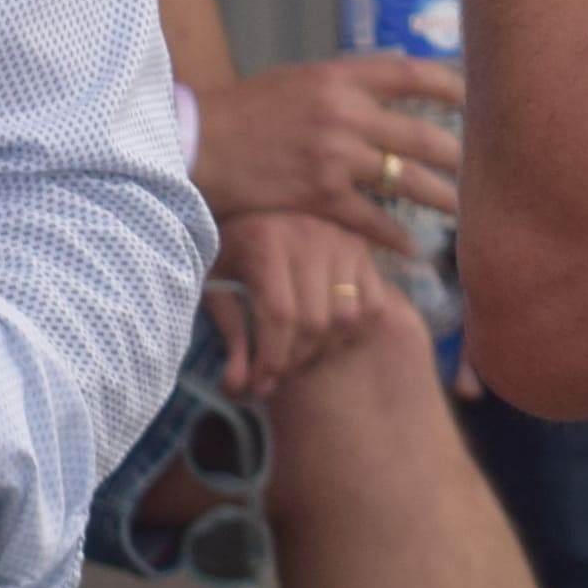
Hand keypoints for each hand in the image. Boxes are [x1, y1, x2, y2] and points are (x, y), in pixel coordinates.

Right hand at [193, 49, 460, 235]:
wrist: (193, 145)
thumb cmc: (240, 112)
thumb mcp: (293, 82)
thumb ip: (340, 89)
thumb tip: (384, 101)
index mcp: (336, 77)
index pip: (410, 73)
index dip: (450, 86)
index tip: (475, 96)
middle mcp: (342, 113)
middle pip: (422, 135)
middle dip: (459, 155)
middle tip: (485, 168)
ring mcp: (334, 156)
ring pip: (408, 181)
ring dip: (442, 197)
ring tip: (466, 211)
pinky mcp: (320, 196)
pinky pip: (374, 219)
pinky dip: (396, 236)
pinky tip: (412, 246)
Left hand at [202, 206, 393, 399]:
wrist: (248, 200)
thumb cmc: (226, 248)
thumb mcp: (216, 285)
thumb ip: (230, 335)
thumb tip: (238, 387)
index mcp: (265, 241)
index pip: (279, 315)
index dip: (272, 358)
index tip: (260, 383)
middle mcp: (307, 235)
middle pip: (314, 322)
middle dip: (294, 358)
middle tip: (276, 373)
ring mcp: (339, 239)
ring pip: (346, 317)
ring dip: (323, 347)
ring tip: (297, 352)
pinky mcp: (360, 246)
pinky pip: (372, 305)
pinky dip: (353, 329)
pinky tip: (325, 333)